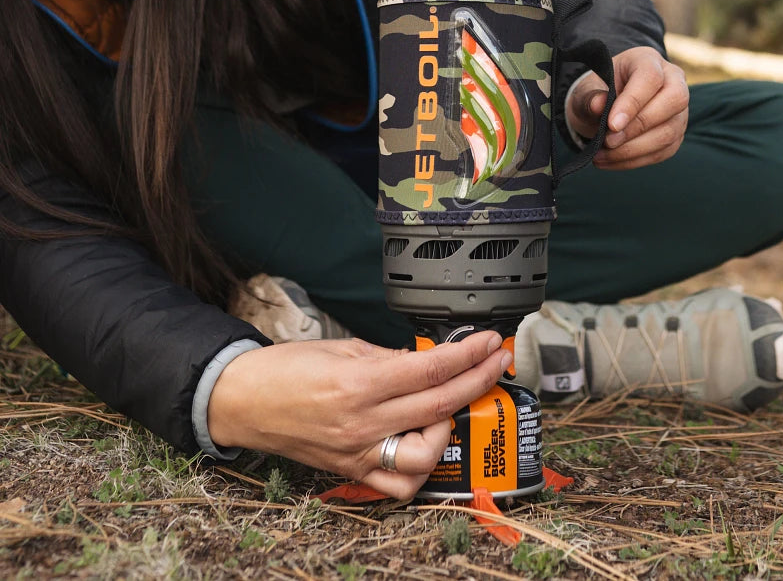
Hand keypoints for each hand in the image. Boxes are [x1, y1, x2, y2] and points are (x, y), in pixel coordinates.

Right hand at [207, 331, 511, 499]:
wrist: (244, 400)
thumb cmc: (286, 369)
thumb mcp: (341, 347)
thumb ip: (389, 357)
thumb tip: (426, 360)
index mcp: (359, 382)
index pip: (431, 368)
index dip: (468, 353)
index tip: (488, 341)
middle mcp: (363, 421)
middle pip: (439, 403)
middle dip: (478, 378)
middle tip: (496, 360)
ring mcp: (359, 452)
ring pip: (427, 453)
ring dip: (450, 426)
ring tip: (447, 405)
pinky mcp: (353, 471)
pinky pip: (399, 482)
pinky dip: (421, 465)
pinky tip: (425, 439)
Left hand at [566, 47, 689, 169]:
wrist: (605, 104)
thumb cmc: (598, 91)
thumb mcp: (587, 89)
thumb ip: (590, 96)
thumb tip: (598, 105)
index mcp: (649, 61)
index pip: (651, 78)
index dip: (633, 102)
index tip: (611, 125)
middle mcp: (673, 81)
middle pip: (674, 101)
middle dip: (638, 126)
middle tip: (607, 141)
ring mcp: (679, 110)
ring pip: (669, 133)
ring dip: (633, 150)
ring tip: (601, 155)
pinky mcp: (676, 134)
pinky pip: (662, 152)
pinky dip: (634, 161)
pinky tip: (610, 161)